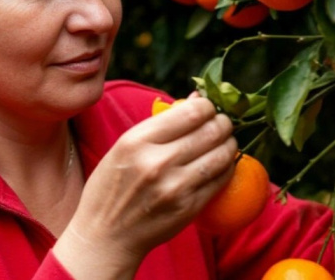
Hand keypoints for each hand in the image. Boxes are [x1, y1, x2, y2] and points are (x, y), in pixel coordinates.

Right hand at [54, 95, 236, 277]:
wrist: (105, 236)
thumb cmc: (112, 186)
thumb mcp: (125, 146)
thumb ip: (162, 123)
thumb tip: (199, 98)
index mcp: (137, 141)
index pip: (192, 113)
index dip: (208, 106)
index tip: (208, 109)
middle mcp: (157, 163)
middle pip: (212, 131)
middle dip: (223, 123)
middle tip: (222, 124)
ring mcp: (175, 188)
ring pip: (222, 154)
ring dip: (229, 143)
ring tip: (225, 141)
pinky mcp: (189, 208)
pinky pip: (221, 179)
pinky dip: (227, 166)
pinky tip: (220, 163)